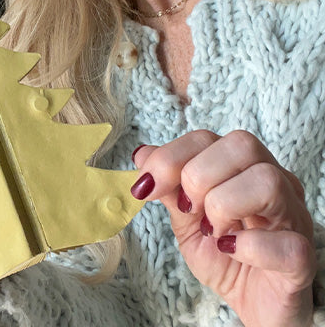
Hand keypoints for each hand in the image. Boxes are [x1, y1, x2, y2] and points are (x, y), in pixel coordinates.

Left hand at [131, 130, 315, 326]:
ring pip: (266, 180)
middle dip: (198, 175)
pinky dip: (248, 245)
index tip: (145, 186)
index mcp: (241, 167)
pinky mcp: (302, 258)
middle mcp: (274, 182)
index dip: (170, 157)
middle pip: (241, 145)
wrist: (252, 306)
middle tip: (188, 209)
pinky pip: (286, 241)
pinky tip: (231, 251)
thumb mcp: (186, 219)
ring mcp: (294, 217)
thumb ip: (169, 187)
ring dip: (223, 205)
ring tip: (213, 232)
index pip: (207, 138)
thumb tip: (142, 154)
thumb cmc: (223, 256)